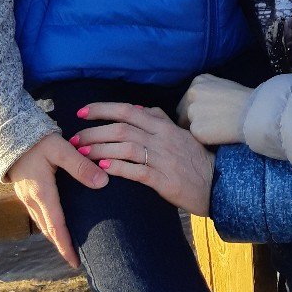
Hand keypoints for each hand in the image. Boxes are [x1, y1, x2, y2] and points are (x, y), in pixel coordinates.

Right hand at [8, 134, 108, 267]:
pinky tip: (57, 225)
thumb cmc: (38, 140)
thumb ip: (81, 166)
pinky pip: (38, 215)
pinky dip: (49, 225)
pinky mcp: (26, 192)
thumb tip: (102, 182)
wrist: (11, 132)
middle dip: (61, 246)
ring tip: (69, 247)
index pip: (56, 226)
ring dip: (55, 237)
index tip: (76, 262)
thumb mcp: (61, 149)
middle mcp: (32, 199)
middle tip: (76, 260)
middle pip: (48, 230)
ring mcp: (26, 197)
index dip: (66, 245)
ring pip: (42, 224)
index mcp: (42, 192)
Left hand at [74, 102, 214, 216]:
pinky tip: (101, 170)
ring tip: (82, 155)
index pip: (128, 110)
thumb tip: (140, 108)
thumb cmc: (195, 159)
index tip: (82, 112)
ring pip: (125, 147)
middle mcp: (162, 138)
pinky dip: (117, 168)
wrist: (217, 183)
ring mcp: (163, 159)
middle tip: (75, 139)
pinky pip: (136, 171)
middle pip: (121, 128)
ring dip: (99, 150)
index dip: (102, 109)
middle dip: (93, 132)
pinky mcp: (164, 180)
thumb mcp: (180, 133)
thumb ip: (160, 119)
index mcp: (164, 125)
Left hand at [177, 74, 254, 144]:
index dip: (195, 111)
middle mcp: (191, 94)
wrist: (255, 112)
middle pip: (182, 114)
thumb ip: (207, 91)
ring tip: (216, 131)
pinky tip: (218, 136)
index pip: (186, 100)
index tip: (207, 116)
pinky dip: (204, 140)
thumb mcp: (222, 85)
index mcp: (198, 81)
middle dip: (191, 121)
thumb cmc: (244, 99)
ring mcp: (192, 112)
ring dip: (198, 131)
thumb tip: (200, 103)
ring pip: (187, 127)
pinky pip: (195, 138)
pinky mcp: (196, 129)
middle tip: (209, 127)